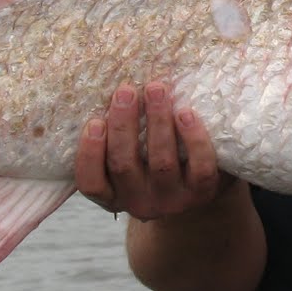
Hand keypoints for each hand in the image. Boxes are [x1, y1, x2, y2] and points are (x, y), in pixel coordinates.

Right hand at [75, 81, 233, 220]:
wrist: (199, 188)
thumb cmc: (154, 160)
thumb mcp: (130, 158)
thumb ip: (118, 135)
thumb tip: (111, 88)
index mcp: (113, 194)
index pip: (91, 184)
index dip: (90, 155)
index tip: (94, 122)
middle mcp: (139, 202)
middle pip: (124, 165)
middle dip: (123, 125)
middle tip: (126, 90)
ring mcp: (171, 201)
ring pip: (162, 163)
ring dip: (158, 122)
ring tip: (156, 90)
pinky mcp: (202, 194)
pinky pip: (199, 168)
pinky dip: (194, 139)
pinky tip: (187, 114)